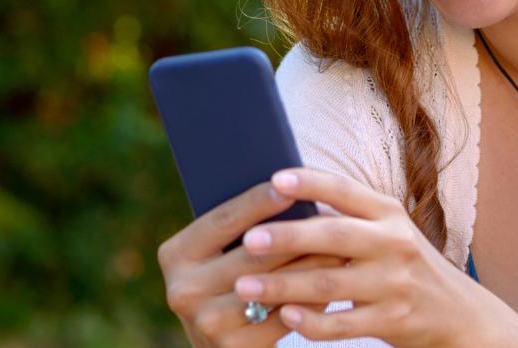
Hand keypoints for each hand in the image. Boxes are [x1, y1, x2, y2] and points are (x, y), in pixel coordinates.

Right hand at [159, 180, 337, 347]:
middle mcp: (183, 289)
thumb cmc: (229, 283)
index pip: (223, 220)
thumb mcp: (219, 256)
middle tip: (335, 218)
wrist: (226, 345)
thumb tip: (290, 191)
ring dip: (311, 268)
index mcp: (175, 254)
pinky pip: (282, 317)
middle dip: (297, 235)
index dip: (258, 202)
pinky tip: (332, 286)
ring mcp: (205, 322)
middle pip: (252, 255)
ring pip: (272, 286)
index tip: (292, 185)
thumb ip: (240, 230)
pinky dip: (310, 301)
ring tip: (342, 250)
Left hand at [232, 169, 517, 346]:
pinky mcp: (393, 320)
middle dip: (288, 237)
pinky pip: (343, 324)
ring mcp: (394, 283)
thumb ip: (347, 215)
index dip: (310, 183)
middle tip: (249, 240)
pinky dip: (312, 321)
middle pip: (334, 236)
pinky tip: (285, 316)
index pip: (345, 191)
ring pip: (330, 283)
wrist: (458, 314)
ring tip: (245, 286)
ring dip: (283, 285)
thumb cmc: (404, 265)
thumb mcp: (388, 230)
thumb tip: (281, 196)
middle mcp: (394, 243)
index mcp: (388, 213)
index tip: (274, 179)